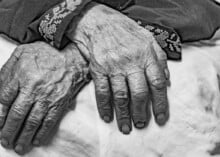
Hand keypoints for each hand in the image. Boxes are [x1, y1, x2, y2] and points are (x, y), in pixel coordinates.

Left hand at [0, 42, 88, 154]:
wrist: (72, 56)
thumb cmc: (45, 53)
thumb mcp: (21, 52)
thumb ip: (6, 69)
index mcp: (21, 75)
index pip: (4, 99)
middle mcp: (32, 88)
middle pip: (16, 114)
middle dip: (9, 130)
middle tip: (5, 141)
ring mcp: (47, 97)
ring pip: (32, 121)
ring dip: (23, 136)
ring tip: (18, 147)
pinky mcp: (59, 103)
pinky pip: (49, 121)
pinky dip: (42, 133)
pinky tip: (36, 140)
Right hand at [67, 3, 168, 133]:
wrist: (100, 23)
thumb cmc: (126, 32)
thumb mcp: (149, 40)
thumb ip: (159, 59)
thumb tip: (167, 81)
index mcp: (146, 55)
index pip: (157, 83)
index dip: (160, 103)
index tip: (161, 118)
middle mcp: (131, 62)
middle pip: (139, 93)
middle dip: (141, 113)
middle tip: (141, 124)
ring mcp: (113, 66)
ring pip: (120, 96)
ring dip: (123, 114)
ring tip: (126, 127)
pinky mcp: (98, 69)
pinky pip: (102, 91)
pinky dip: (104, 106)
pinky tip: (107, 116)